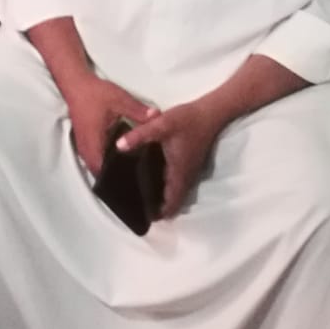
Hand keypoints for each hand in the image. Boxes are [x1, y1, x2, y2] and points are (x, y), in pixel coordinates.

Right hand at [64, 72, 152, 176]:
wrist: (77, 84)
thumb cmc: (96, 94)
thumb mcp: (120, 100)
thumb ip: (139, 111)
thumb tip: (158, 118)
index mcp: (94, 143)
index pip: (103, 171)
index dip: (117, 178)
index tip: (134, 179)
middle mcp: (86, 149)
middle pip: (100, 173)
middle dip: (116, 177)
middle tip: (137, 178)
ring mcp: (84, 147)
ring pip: (97, 166)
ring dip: (110, 169)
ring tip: (132, 170)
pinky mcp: (86, 142)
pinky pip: (96, 159)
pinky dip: (107, 160)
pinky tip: (122, 156)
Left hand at [118, 100, 219, 217]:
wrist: (210, 112)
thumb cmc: (187, 120)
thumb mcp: (160, 125)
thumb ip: (139, 135)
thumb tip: (119, 147)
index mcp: (179, 172)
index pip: (171, 202)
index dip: (160, 213)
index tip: (144, 217)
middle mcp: (186, 176)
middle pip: (174, 200)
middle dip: (159, 208)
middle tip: (139, 207)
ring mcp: (190, 170)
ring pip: (177, 192)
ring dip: (165, 198)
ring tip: (144, 197)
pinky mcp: (190, 163)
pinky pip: (178, 183)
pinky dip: (168, 187)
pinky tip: (154, 179)